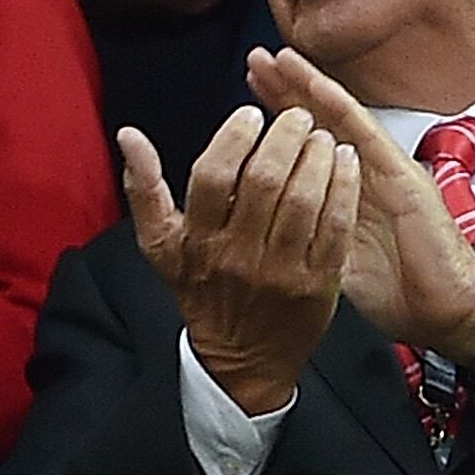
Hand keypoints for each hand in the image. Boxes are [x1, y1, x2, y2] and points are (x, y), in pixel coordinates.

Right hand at [121, 107, 358, 416]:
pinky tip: (346, 162)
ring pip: (304, 199)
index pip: (213, 177)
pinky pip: (335, 226)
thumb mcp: (163, 248)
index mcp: (198, 242)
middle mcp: (238, 256)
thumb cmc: (203, 293)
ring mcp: (281, 272)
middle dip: (284, 137)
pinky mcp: (318, 285)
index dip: (233, 137)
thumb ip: (144, 190)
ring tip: (321, 135)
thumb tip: (128, 135)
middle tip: (296, 116)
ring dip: (317, 157)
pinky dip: (343, 188)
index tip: (250, 113)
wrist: (242, 361)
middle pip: (264, 181)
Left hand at [246, 47, 474, 364]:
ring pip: (339, 118)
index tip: (243, 104)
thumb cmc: (399, 292)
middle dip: (285, 93)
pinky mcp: (403, 175)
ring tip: (278, 60)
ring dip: (307, 86)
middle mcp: (366, 176)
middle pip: (319, 125)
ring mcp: (387, 171)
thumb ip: (309, 232)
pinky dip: (339, 106)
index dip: (276, 124)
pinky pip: (366, 134)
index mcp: (347, 194)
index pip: (306, 149)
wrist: (444, 313)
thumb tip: (266, 226)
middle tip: (255, 63)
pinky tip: (315, 85)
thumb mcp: (335, 260)